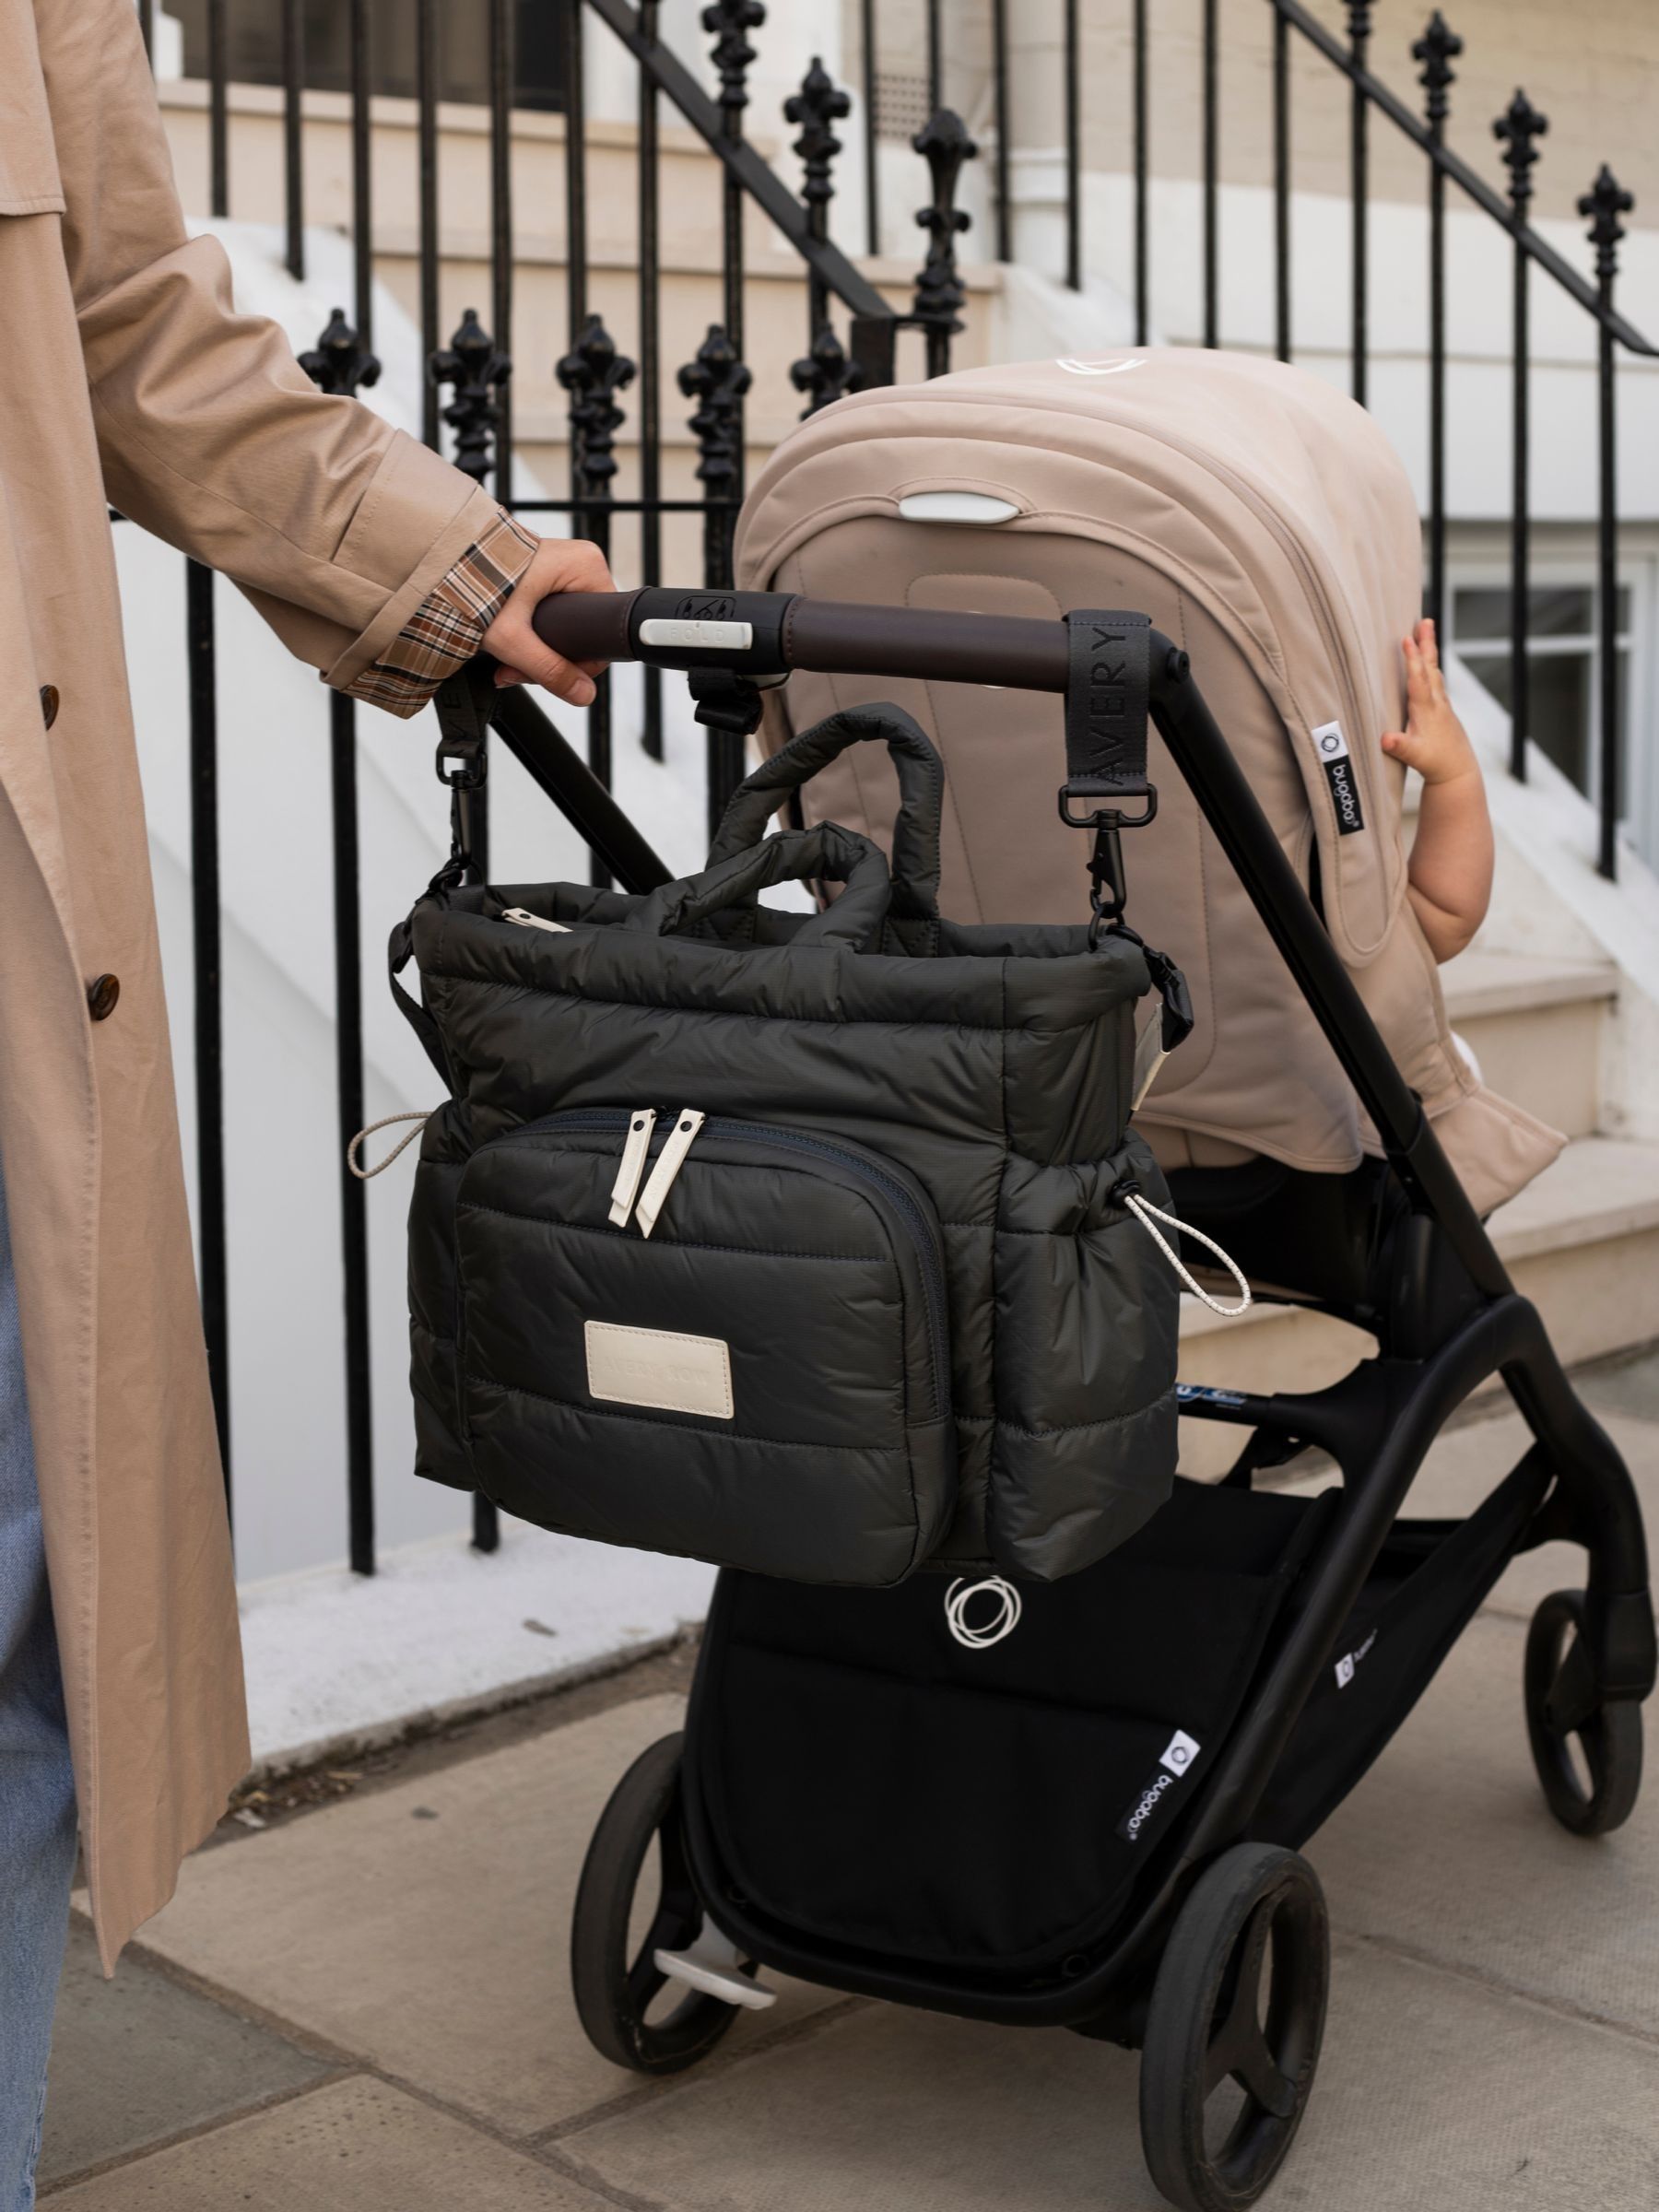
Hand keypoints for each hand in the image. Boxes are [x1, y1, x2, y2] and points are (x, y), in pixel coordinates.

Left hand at [481, 536, 613, 707]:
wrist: (443, 555)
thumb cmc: (471, 578)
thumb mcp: (512, 636)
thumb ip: (548, 669)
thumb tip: (583, 695)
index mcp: (587, 567)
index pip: (603, 630)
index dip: (578, 662)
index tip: (548, 674)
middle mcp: (581, 561)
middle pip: (583, 631)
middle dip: (549, 659)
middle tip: (516, 670)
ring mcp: (564, 565)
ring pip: (567, 626)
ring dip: (537, 650)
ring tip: (506, 661)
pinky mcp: (546, 571)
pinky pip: (553, 612)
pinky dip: (532, 632)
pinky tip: (510, 642)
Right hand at [1380, 618, 1478, 786]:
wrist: (1457, 771)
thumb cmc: (1435, 763)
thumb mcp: (1414, 757)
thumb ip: (1400, 747)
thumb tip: (1385, 739)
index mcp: (1427, 710)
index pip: (1418, 680)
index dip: (1412, 659)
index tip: (1407, 639)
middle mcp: (1436, 703)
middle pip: (1430, 667)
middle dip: (1427, 644)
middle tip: (1425, 621)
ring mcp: (1441, 705)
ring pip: (1434, 671)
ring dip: (1430, 650)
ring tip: (1426, 631)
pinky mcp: (1442, 709)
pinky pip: (1435, 680)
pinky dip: (1430, 666)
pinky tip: (1429, 663)